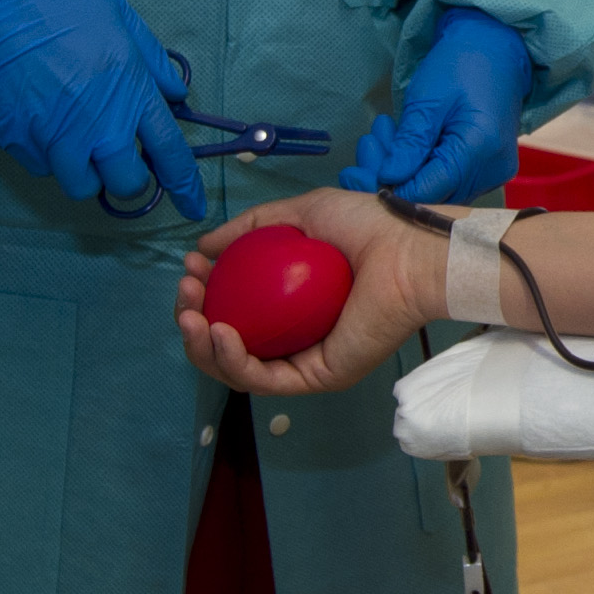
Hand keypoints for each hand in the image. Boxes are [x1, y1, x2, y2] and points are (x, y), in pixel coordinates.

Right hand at [0, 0, 204, 221]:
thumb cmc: (58, 2)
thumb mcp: (120, 18)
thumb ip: (152, 61)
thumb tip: (174, 94)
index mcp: (131, 94)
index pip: (171, 156)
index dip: (185, 188)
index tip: (192, 207)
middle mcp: (98, 126)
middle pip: (127, 184)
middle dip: (129, 176)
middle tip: (119, 155)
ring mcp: (56, 139)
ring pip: (83, 187)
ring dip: (88, 172)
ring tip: (79, 141)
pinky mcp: (19, 143)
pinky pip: (43, 168)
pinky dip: (50, 156)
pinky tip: (43, 123)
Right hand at [174, 188, 446, 393]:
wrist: (408, 250)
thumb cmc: (368, 227)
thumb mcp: (299, 215)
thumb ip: (250, 227)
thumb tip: (203, 246)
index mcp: (291, 307)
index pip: (236, 311)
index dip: (204, 296)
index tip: (191, 269)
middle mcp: (297, 338)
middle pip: (229, 345)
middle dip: (193, 323)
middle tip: (185, 293)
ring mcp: (307, 361)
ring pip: (239, 369)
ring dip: (202, 346)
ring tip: (190, 316)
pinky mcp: (319, 377)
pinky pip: (265, 379)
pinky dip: (233, 360)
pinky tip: (218, 331)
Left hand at [344, 4, 531, 202]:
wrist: (495, 48)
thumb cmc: (461, 64)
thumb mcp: (427, 99)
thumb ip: (409, 143)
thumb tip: (387, 178)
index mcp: (481, 147)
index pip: (429, 188)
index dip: (389, 188)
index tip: (354, 175)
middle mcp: (493, 168)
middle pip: (433, 193)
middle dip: (393, 176)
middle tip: (366, 146)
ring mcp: (494, 171)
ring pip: (439, 189)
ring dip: (405, 169)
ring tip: (381, 134)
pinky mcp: (488, 168)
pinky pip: (449, 179)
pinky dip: (422, 165)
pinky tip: (404, 142)